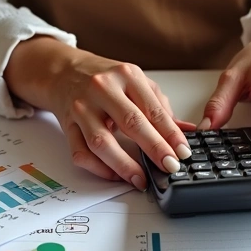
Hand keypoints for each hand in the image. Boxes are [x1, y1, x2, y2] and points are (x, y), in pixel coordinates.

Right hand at [4, 37, 193, 189]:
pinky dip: (99, 168)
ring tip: (140, 179)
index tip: (182, 152)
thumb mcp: (135, 82)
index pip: (153, 109)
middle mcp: (102, 89)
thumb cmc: (104, 78)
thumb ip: (160, 106)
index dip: (170, 133)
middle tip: (169, 166)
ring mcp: (82, 108)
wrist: (63, 72)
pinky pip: (81, 153)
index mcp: (125, 76)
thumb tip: (186, 131)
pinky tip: (115, 175)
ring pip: (102, 142)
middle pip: (131, 123)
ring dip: (124, 165)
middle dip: (154, 148)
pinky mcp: (68, 125)